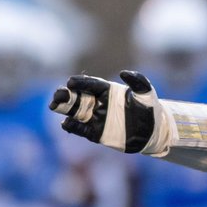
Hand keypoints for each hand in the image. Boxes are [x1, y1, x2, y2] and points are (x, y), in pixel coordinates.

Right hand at [50, 71, 164, 153]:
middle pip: (78, 97)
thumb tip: (124, 73)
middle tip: (57, 93)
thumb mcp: (147, 93)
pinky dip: (72, 126)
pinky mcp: (96, 133)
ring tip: (54, 105)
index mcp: (108, 91)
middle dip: (66, 94)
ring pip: (75, 112)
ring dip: (64, 109)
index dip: (80, 83)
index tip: (71, 81)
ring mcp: (97, 118)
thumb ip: (137, 81)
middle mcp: (99, 103)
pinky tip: (65, 123)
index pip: (91, 85)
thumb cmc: (150, 109)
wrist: (153, 132)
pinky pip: (81, 129)